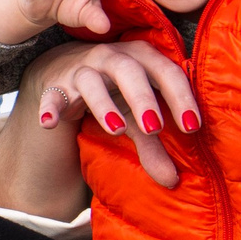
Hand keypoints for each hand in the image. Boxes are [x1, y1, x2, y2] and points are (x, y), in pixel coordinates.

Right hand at [24, 38, 193, 189]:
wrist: (66, 72)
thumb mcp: (136, 117)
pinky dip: (51, 107)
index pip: (167, 72)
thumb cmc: (115, 92)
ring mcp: (82, 69)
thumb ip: (154, 144)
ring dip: (103, 103)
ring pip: (92, 81)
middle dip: (143, 98)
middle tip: (155, 127)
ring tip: (116, 129)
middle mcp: (113, 57)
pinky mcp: (56, 85)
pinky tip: (48, 123)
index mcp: (143, 58)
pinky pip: (52, 95)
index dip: (181, 97)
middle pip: (130, 71)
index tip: (192, 126)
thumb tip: (173, 181)